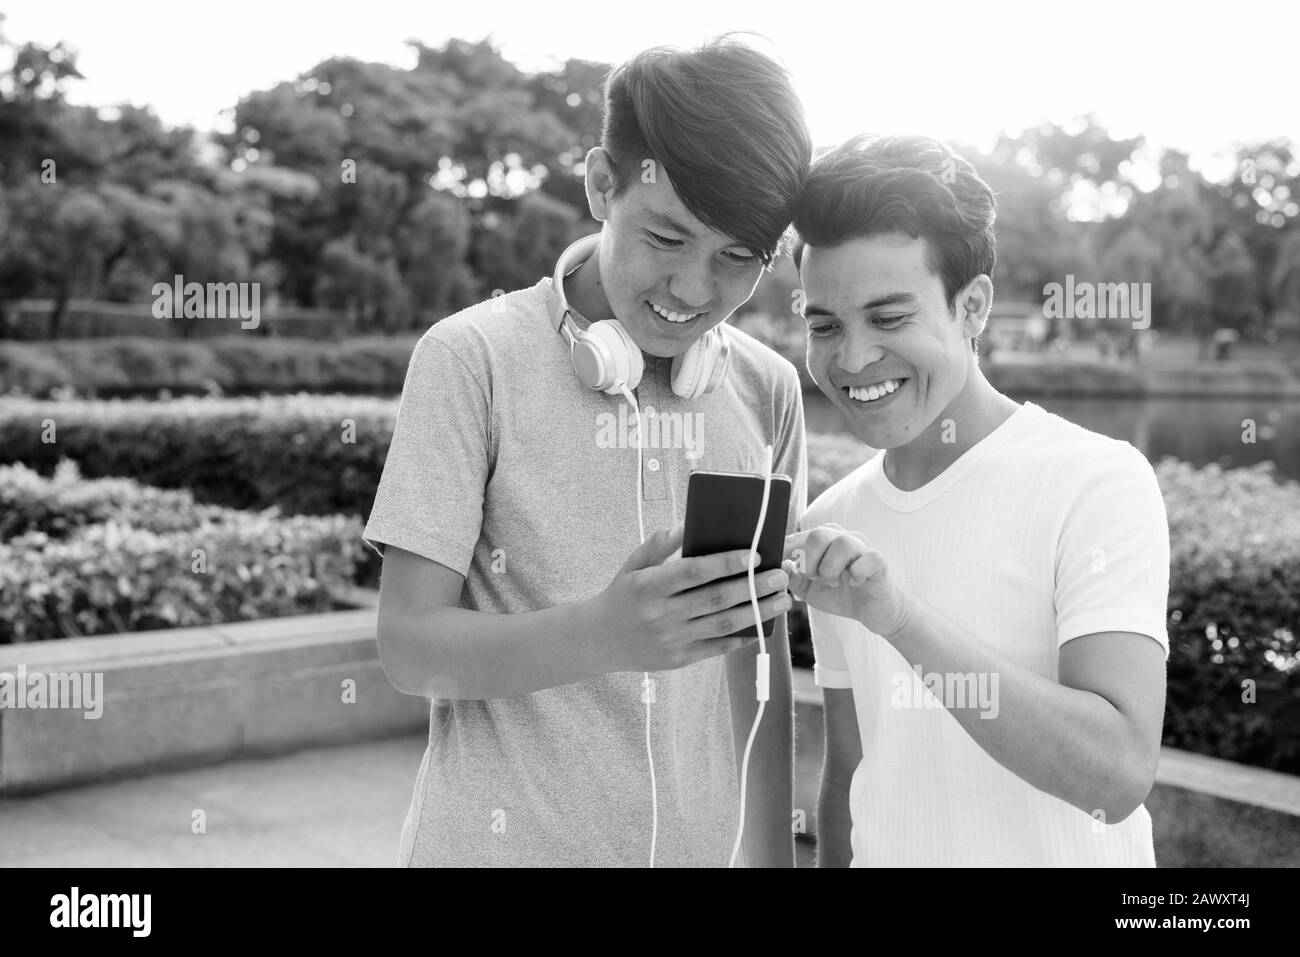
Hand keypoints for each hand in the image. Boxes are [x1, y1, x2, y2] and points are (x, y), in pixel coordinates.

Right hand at [590, 522, 791, 672]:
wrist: (599, 640)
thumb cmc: (623, 594)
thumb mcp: (633, 564)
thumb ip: (659, 543)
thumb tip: (688, 524)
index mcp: (648, 586)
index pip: (694, 572)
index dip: (726, 563)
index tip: (755, 555)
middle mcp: (660, 615)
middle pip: (716, 599)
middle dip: (753, 587)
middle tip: (781, 575)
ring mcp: (671, 640)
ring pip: (723, 625)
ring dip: (757, 612)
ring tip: (782, 600)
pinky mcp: (679, 659)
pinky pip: (716, 648)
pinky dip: (741, 637)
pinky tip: (761, 625)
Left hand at [782, 523, 909, 638]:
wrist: (873, 611)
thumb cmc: (840, 595)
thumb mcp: (808, 590)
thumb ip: (793, 577)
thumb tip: (781, 564)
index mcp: (822, 542)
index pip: (797, 537)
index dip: (786, 553)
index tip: (784, 571)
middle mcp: (842, 538)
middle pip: (818, 535)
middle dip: (810, 562)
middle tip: (815, 578)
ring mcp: (862, 548)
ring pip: (842, 543)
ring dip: (831, 568)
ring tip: (834, 582)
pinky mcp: (879, 562)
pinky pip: (868, 557)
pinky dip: (857, 572)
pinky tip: (855, 582)